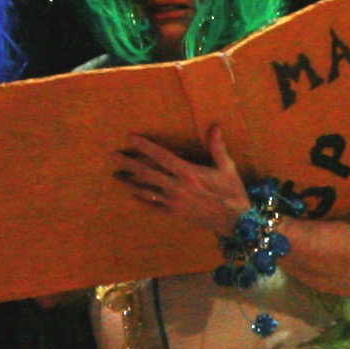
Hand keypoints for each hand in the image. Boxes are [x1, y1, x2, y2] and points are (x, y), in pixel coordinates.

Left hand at [113, 120, 249, 236]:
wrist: (236, 221)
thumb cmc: (233, 193)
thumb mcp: (228, 168)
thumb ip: (217, 148)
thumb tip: (215, 126)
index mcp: (188, 173)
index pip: (162, 156)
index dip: (145, 146)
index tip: (131, 138)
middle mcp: (176, 186)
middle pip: (147, 173)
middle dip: (128, 164)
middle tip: (113, 156)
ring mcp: (173, 202)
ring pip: (145, 190)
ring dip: (129, 182)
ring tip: (115, 176)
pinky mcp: (174, 213)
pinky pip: (153, 206)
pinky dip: (141, 199)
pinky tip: (132, 195)